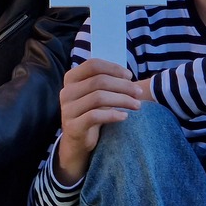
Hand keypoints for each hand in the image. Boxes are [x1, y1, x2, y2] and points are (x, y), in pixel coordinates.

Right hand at [56, 58, 142, 183]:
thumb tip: (127, 76)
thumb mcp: (95, 93)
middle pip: (99, 81)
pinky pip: (95, 116)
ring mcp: (67, 109)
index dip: (113, 68)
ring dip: (122, 100)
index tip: (130, 76)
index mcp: (71, 79)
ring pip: (98, 97)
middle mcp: (66, 92)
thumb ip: (105, 81)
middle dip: (123, 85)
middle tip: (139, 93)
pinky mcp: (73, 126)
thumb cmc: (91, 111)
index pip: (92, 65)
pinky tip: (124, 116)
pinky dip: (113, 115)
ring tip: (137, 105)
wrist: (77, 140)